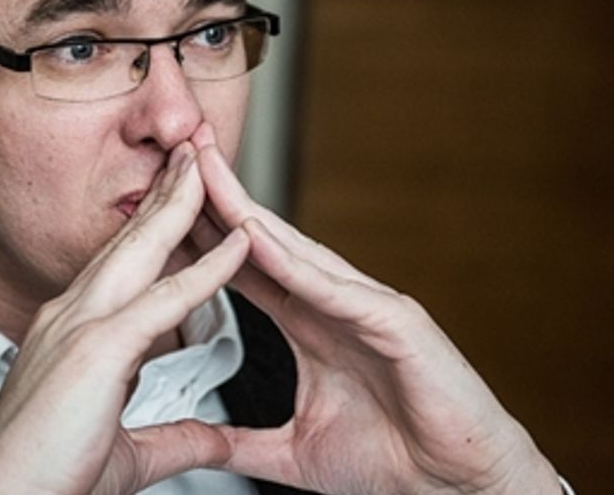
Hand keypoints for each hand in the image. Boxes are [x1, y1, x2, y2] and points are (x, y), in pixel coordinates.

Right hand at [0, 142, 248, 494]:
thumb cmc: (47, 480)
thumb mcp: (130, 453)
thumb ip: (176, 438)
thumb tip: (215, 441)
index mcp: (71, 333)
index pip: (121, 265)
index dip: (153, 228)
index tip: (182, 202)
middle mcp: (70, 316)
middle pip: (129, 240)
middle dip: (166, 194)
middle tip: (196, 152)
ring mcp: (79, 326)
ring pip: (144, 251)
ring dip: (183, 205)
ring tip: (212, 164)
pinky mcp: (98, 349)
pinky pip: (166, 298)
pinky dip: (207, 268)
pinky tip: (239, 246)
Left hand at [189, 125, 560, 493]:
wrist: (458, 487)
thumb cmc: (394, 461)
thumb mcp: (295, 453)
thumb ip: (243, 440)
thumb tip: (196, 443)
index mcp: (313, 326)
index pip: (246, 268)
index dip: (202, 236)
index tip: (155, 207)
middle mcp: (337, 304)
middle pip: (265, 242)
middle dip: (221, 197)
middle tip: (176, 152)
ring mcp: (368, 307)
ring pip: (298, 251)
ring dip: (248, 212)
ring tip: (204, 173)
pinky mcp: (398, 322)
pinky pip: (338, 289)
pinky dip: (296, 263)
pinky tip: (257, 239)